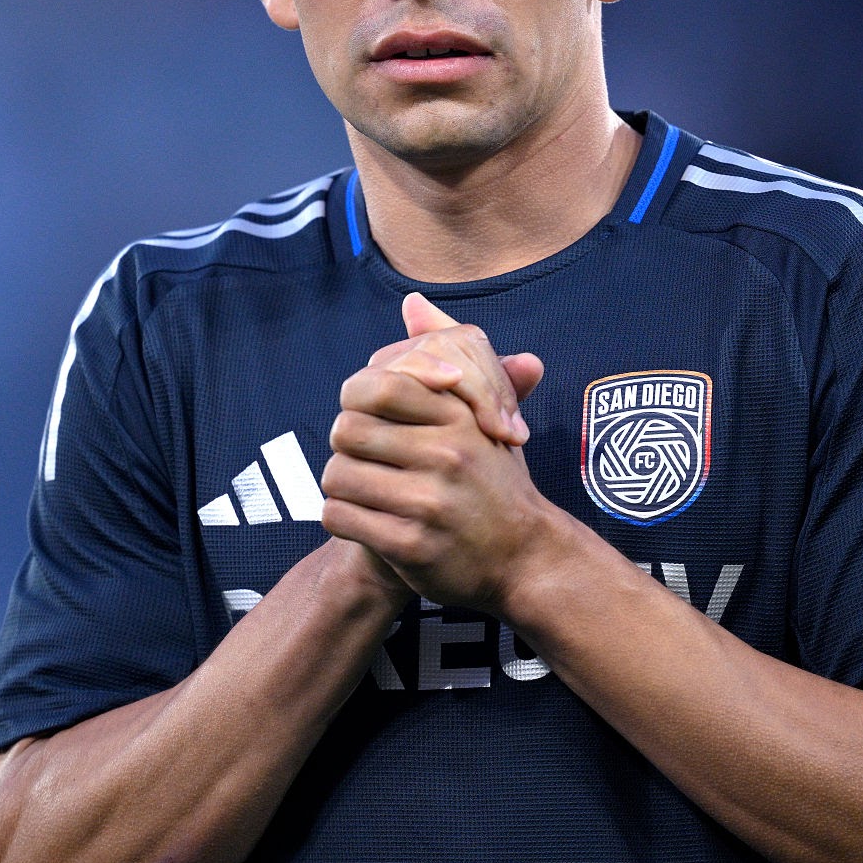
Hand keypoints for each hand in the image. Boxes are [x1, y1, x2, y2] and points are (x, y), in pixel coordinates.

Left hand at [320, 296, 565, 613]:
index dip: (357, 402)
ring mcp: (430, 502)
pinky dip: (342, 519)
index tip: (369, 420)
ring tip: (364, 492)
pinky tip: (365, 521)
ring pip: (336, 476)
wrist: (526, 559)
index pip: (377, 387)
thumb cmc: (493, 481)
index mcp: (457, 417)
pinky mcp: (412, 546)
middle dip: (344, 447)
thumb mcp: (481, 415)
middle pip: (345, 430)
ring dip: (341, 486)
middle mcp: (447, 455)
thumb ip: (448, 357)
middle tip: (361, 459)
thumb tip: (413, 303)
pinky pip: (339, 517)